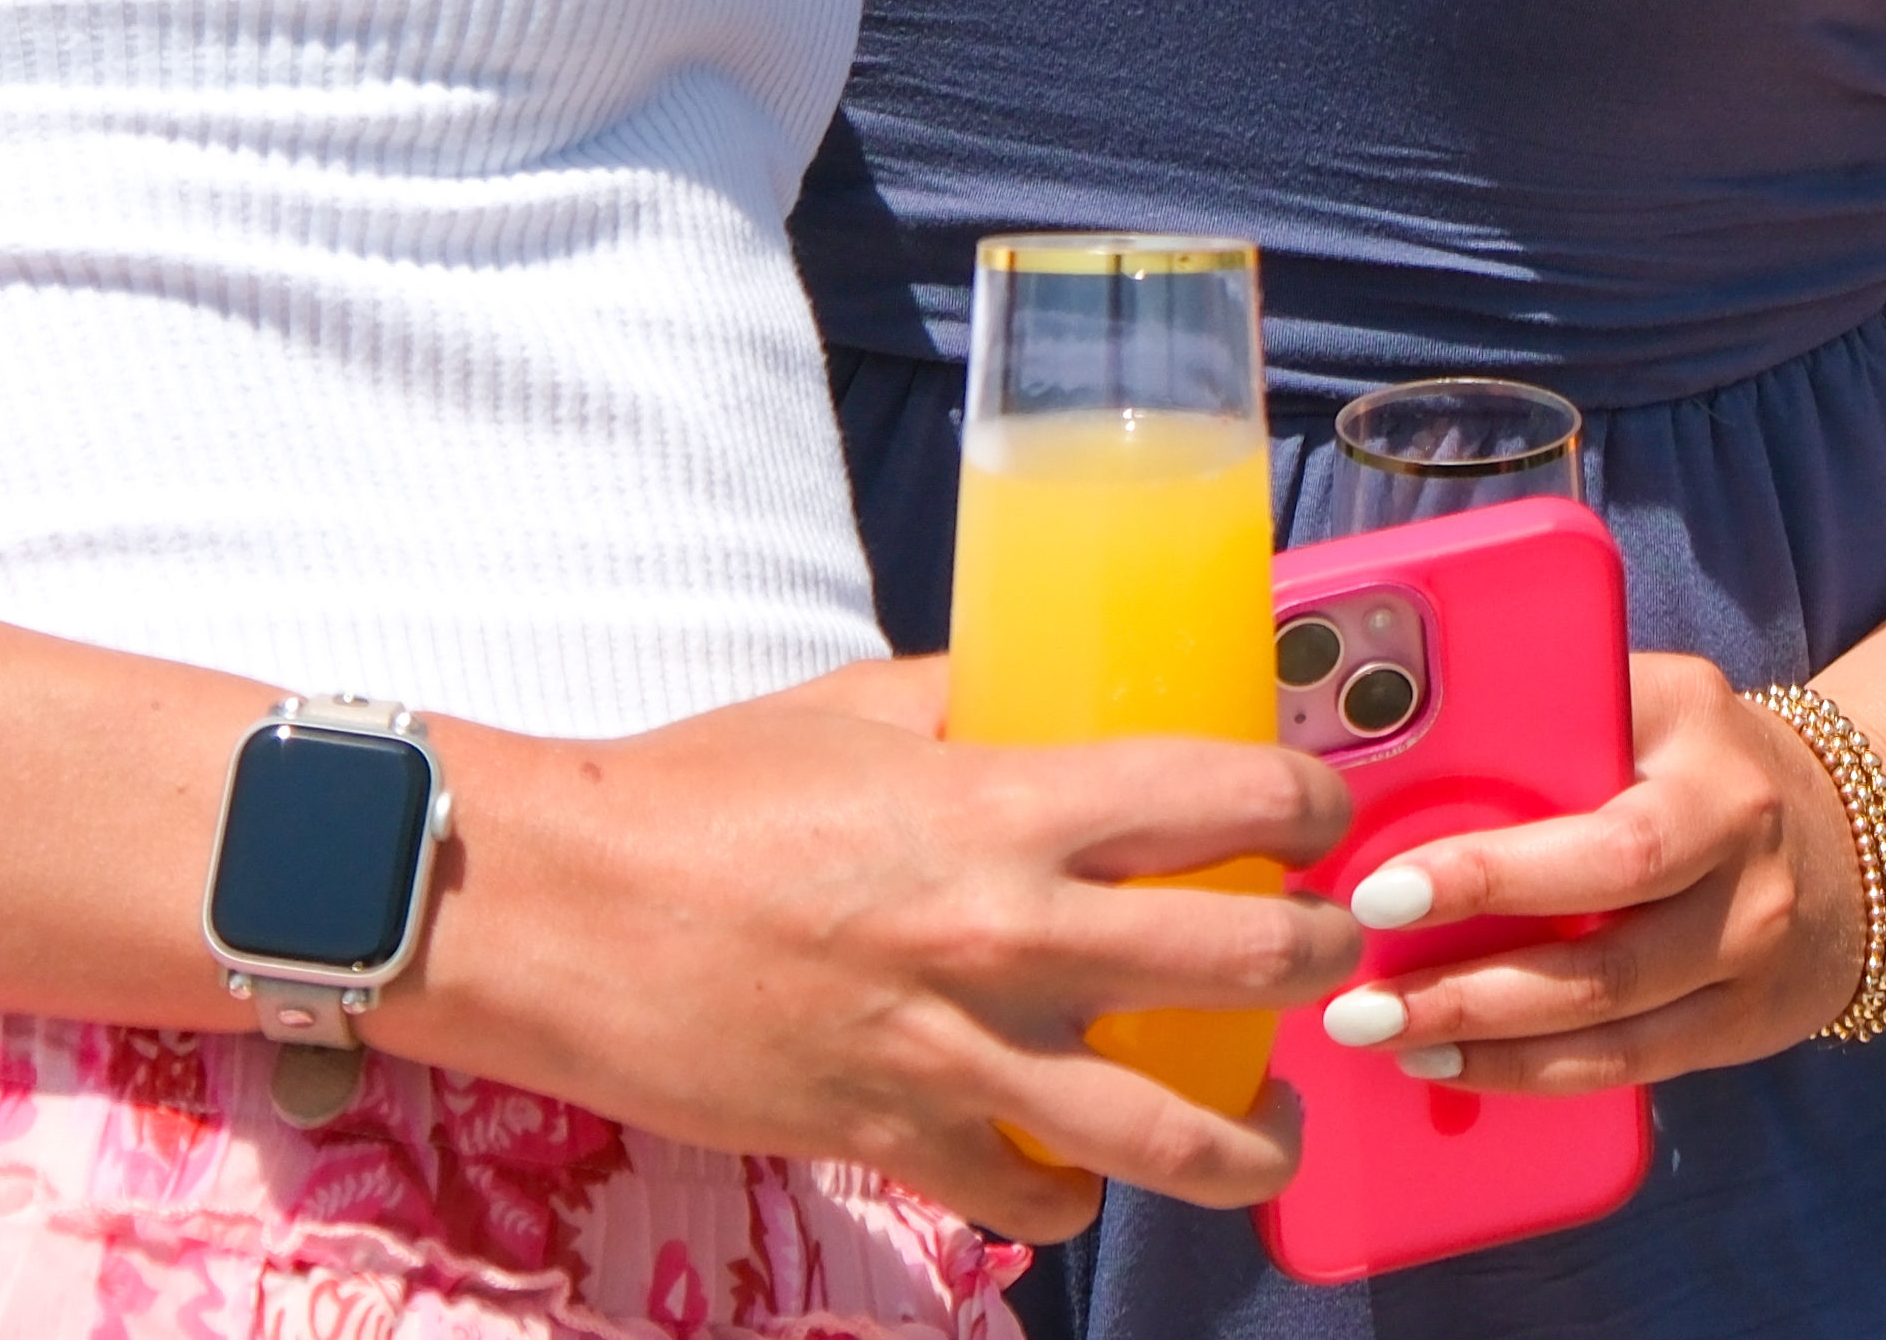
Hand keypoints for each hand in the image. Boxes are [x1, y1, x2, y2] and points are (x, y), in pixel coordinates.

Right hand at [393, 655, 1359, 1235]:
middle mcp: (1006, 937)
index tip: (1324, 813)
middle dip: (1320, 956)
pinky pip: (1035, 1199)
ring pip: (1171, 1135)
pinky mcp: (896, 1142)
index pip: (1225, 797)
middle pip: (1244, 964)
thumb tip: (1048, 685)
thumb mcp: (856, 710)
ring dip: (1251, 1134)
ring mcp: (958, 1056)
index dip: (1309, 803)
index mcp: (1006, 807)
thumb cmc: (694, 796)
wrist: (554, 912)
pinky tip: (1088, 1172)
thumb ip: (971, 703)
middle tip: (1330, 948)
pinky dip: (1075, 1195)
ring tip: (1271, 1122)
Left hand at [1291, 655, 1855, 1092]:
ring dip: (1482, 1031)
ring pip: (1607, 1011)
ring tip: (1380, 1031)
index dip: (1489, 867)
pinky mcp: (1742, 1022)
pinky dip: (1530, 1071)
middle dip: (1468, 971)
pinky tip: (1451, 1064)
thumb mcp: (1646, 703)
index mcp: (1700, 739)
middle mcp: (1738, 841)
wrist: (1858, 839)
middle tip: (1357, 986)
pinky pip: (1626, 1064)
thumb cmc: (1697, 761)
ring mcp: (1749, 943)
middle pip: (1603, 930)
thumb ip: (1548, 714)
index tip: (1379, 885)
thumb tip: (1387, 752)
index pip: (1596, 815)